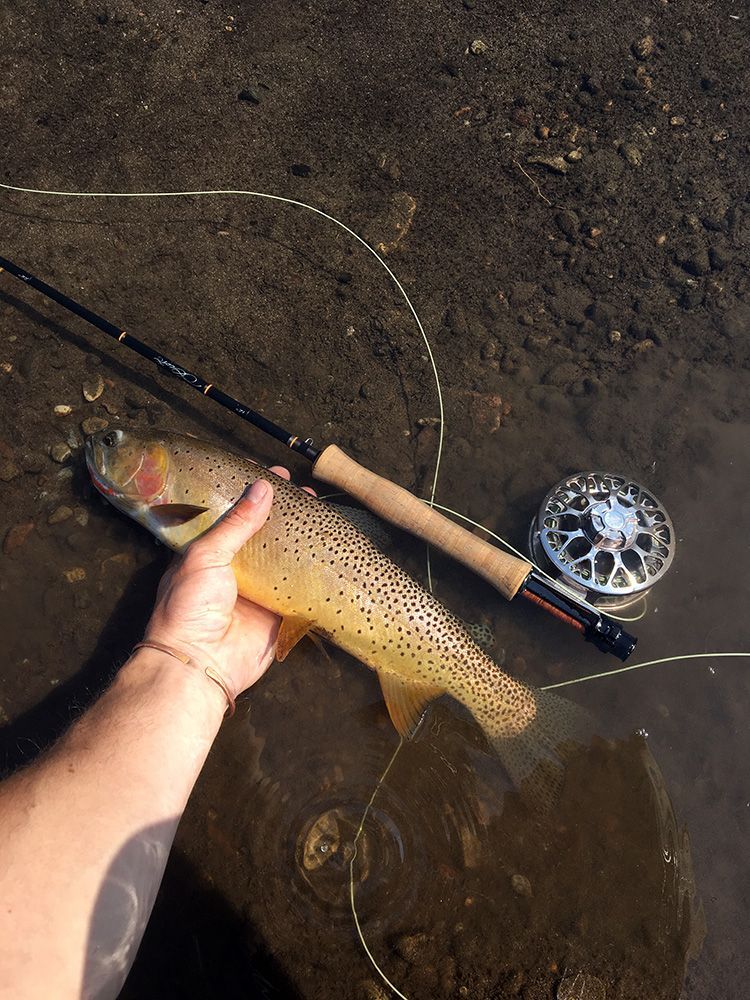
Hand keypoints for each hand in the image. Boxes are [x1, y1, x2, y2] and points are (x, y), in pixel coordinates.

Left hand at [143, 467, 306, 698]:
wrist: (199, 664)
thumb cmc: (189, 607)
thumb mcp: (206, 556)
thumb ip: (236, 524)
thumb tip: (262, 489)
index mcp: (207, 553)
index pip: (233, 515)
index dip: (253, 495)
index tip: (274, 477)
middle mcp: (232, 570)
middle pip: (263, 535)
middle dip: (283, 514)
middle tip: (306, 494)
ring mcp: (256, 592)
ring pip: (284, 559)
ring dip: (301, 539)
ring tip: (321, 514)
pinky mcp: (277, 614)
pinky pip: (298, 590)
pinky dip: (312, 575)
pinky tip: (329, 554)